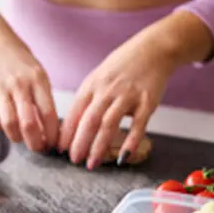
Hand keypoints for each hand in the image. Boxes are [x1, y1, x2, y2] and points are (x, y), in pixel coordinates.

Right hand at [0, 35, 59, 151]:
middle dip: (35, 143)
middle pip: (29, 124)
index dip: (53, 134)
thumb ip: (40, 97)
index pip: (49, 114)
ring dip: (15, 137)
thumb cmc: (15, 58)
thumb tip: (46, 127)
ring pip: (9, 124)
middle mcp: (19, 84)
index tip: (53, 143)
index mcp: (38, 79)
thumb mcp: (36, 72)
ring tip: (18, 137)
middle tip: (37, 148)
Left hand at [58, 34, 176, 169]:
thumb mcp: (98, 78)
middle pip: (89, 121)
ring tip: (92, 163)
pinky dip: (130, 142)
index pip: (74, 113)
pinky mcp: (147, 102)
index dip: (66, 133)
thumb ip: (87, 100)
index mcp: (91, 85)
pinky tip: (123, 157)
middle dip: (79, 143)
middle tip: (74, 160)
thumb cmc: (123, 66)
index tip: (59, 149)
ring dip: (99, 146)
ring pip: (109, 124)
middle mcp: (107, 91)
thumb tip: (71, 126)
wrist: (154, 49)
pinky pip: (138, 125)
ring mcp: (127, 96)